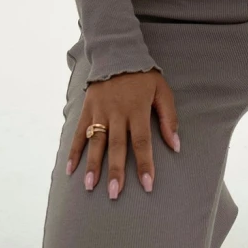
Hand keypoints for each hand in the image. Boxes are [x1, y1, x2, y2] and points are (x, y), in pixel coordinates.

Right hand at [66, 70, 179, 198]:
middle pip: (117, 146)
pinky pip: (79, 133)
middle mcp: (117, 113)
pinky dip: (74, 151)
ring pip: (96, 142)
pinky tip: (70, 169)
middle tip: (115, 194)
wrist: (117, 54)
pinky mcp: (87, 110)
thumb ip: (169, 118)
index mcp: (138, 110)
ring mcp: (100, 112)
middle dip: (116, 171)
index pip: (142, 142)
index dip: (145, 164)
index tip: (147, 184)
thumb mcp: (163, 92)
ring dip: (92, 165)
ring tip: (90, 186)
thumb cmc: (144, 77)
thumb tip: (176, 145)